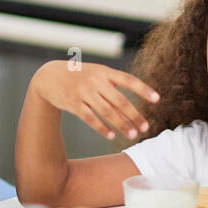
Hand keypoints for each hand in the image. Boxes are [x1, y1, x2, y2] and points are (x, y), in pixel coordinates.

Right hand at [34, 60, 159, 141]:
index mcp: (104, 72)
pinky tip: (111, 136)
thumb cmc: (79, 77)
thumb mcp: (95, 74)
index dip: (143, 89)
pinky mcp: (73, 103)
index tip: (157, 99)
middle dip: (134, 115)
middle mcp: (95, 81)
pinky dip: (102, 128)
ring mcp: (83, 92)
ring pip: (107, 112)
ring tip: (132, 135)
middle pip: (119, 100)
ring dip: (121, 124)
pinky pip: (90, 118)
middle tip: (145, 127)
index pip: (128, 80)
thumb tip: (131, 107)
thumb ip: (112, 86)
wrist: (49, 76)